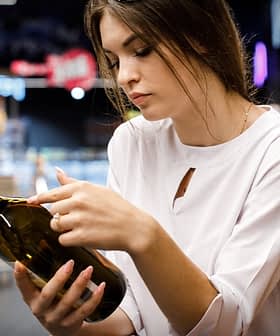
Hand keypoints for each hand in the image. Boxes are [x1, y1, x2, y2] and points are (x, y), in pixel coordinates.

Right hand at [14, 260, 104, 335]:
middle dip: (60, 278)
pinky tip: (101, 287)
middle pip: (48, 294)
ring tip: (89, 270)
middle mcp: (42, 310)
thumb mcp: (44, 291)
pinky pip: (84, 311)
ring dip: (80, 284)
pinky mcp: (72, 324)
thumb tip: (51, 245)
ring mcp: (57, 318)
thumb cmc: (54, 303)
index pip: (24, 287)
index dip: (21, 276)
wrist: (63, 329)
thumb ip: (46, 275)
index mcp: (32, 299)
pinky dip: (94, 298)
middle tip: (70, 263)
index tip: (20, 263)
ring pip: (68, 302)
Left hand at [28, 168, 153, 253]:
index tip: (30, 202)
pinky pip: (63, 239)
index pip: (52, 193)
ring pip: (56, 225)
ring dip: (63, 229)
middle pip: (53, 211)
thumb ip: (73, 183)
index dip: (39, 198)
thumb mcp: (97, 190)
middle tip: (75, 219)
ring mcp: (80, 218)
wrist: (134, 226)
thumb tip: (56, 171)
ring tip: (79, 228)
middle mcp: (78, 201)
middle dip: (60, 216)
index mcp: (82, 188)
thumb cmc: (116, 207)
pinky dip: (70, 240)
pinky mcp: (82, 236)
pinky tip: (82, 237)